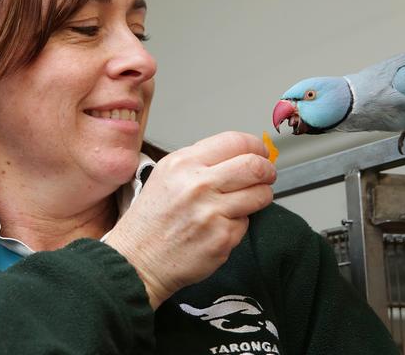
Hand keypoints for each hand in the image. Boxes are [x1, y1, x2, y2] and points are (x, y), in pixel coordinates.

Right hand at [105, 131, 275, 308]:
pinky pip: (246, 223)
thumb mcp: (167, 175)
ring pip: (260, 195)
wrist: (137, 261)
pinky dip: (239, 223)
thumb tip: (239, 153)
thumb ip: (201, 161)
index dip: (255, 147)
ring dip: (261, 196)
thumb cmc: (151, 220)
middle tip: (267, 175)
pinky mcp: (222, 238)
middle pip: (254, 166)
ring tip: (247, 200)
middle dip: (267, 170)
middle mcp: (198, 184)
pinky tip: (219, 226)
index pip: (236, 142)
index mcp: (184, 163)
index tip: (260, 154)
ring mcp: (212, 212)